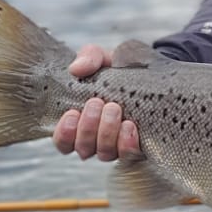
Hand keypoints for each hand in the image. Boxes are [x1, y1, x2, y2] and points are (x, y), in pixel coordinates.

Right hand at [52, 45, 139, 160]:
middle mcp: (96, 139)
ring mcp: (116, 145)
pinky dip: (126, 142)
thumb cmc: (118, 68)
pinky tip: (129, 126)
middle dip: (88, 127)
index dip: (64, 134)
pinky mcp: (137, 145)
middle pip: (83, 149)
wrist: (148, 71)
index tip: (72, 113)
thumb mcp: (103, 57)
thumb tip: (77, 68)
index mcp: (80, 122)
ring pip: (104, 154)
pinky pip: (128, 155)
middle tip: (97, 102)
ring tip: (114, 108)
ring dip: (107, 132)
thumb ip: (89, 57)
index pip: (63, 141)